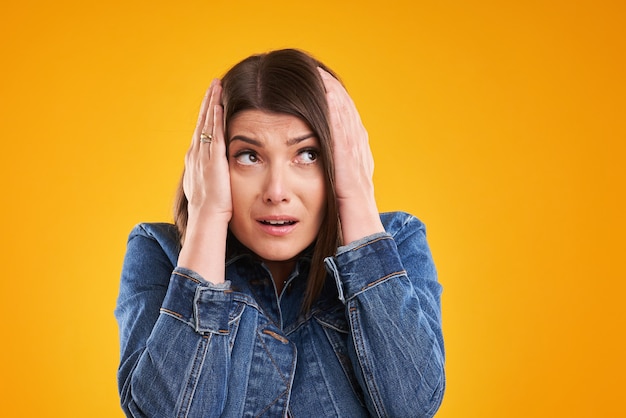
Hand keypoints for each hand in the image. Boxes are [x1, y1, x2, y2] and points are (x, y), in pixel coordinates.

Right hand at [183, 79, 231, 222]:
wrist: (206, 218)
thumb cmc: (210, 209)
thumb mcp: (208, 188)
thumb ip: (211, 176)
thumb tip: (215, 174)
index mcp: (195, 160)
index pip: (201, 132)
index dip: (206, 116)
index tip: (211, 102)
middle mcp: (196, 154)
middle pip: (202, 122)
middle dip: (208, 103)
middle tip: (213, 85)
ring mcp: (203, 156)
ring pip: (207, 123)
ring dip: (211, 103)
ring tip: (216, 86)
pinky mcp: (213, 159)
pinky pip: (213, 133)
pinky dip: (215, 118)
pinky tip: (219, 104)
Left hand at [318, 69, 383, 243]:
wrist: (365, 247)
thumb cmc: (348, 229)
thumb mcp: (337, 201)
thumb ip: (331, 186)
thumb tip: (319, 178)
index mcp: (354, 165)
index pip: (343, 128)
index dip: (333, 105)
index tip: (318, 86)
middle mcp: (359, 159)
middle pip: (347, 118)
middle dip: (333, 93)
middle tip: (317, 70)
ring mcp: (357, 164)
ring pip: (346, 122)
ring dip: (333, 96)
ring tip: (319, 74)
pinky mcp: (351, 171)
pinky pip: (343, 137)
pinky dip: (336, 115)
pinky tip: (326, 96)